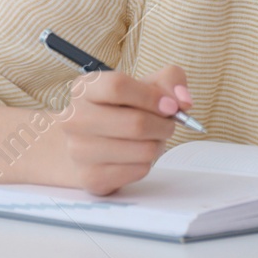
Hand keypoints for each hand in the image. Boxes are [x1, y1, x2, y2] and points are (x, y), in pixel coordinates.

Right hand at [52, 65, 192, 194]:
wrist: (86, 145)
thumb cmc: (119, 110)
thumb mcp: (144, 84)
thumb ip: (169, 80)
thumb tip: (182, 101)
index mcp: (85, 88)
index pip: (117, 86)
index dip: (151, 96)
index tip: (170, 105)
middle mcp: (74, 119)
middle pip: (135, 123)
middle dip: (163, 125)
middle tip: (168, 124)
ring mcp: (79, 151)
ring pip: (143, 150)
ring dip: (158, 144)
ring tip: (151, 139)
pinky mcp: (91, 178)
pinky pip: (139, 171)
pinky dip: (148, 162)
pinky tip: (137, 155)